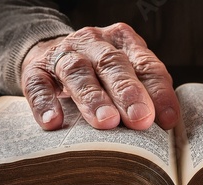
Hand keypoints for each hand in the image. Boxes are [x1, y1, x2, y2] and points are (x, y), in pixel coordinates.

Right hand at [21, 23, 179, 130]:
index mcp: (123, 42)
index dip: (158, 91)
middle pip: (112, 64)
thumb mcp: (126, 74)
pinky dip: (45, 103)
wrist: (51, 55)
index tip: (167, 119)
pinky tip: (54, 123)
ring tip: (106, 122)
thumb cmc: (99, 73)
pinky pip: (38, 85)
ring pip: (78, 71)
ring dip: (93, 98)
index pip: (145, 64)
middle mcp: (94, 42)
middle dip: (128, 92)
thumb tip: (165, 124)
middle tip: (140, 119)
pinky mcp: (35, 70)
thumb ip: (146, 93)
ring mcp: (63, 54)